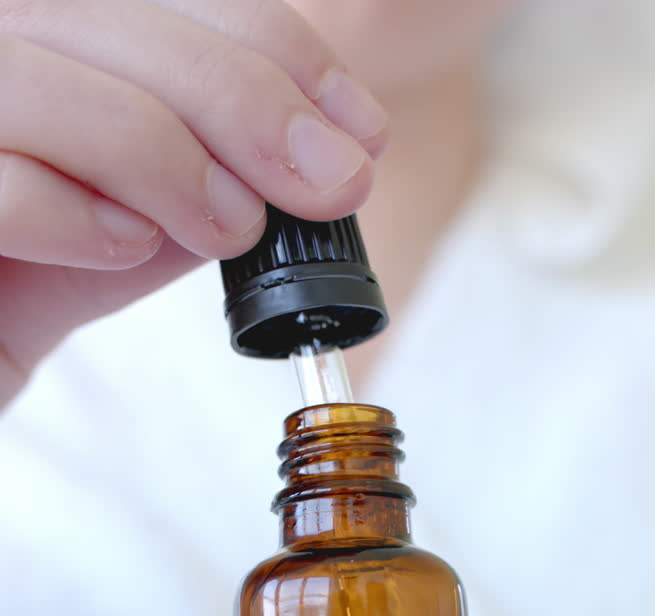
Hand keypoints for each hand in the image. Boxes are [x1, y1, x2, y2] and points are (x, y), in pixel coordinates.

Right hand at [0, 0, 385, 404]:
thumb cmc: (13, 287)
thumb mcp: (118, 226)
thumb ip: (189, 181)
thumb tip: (304, 155)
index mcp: (39, 36)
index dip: (273, 47)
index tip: (357, 126)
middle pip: (117, 22)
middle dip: (248, 104)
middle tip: (331, 182)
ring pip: (55, 88)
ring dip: (169, 159)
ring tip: (229, 230)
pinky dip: (76, 216)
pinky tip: (124, 247)